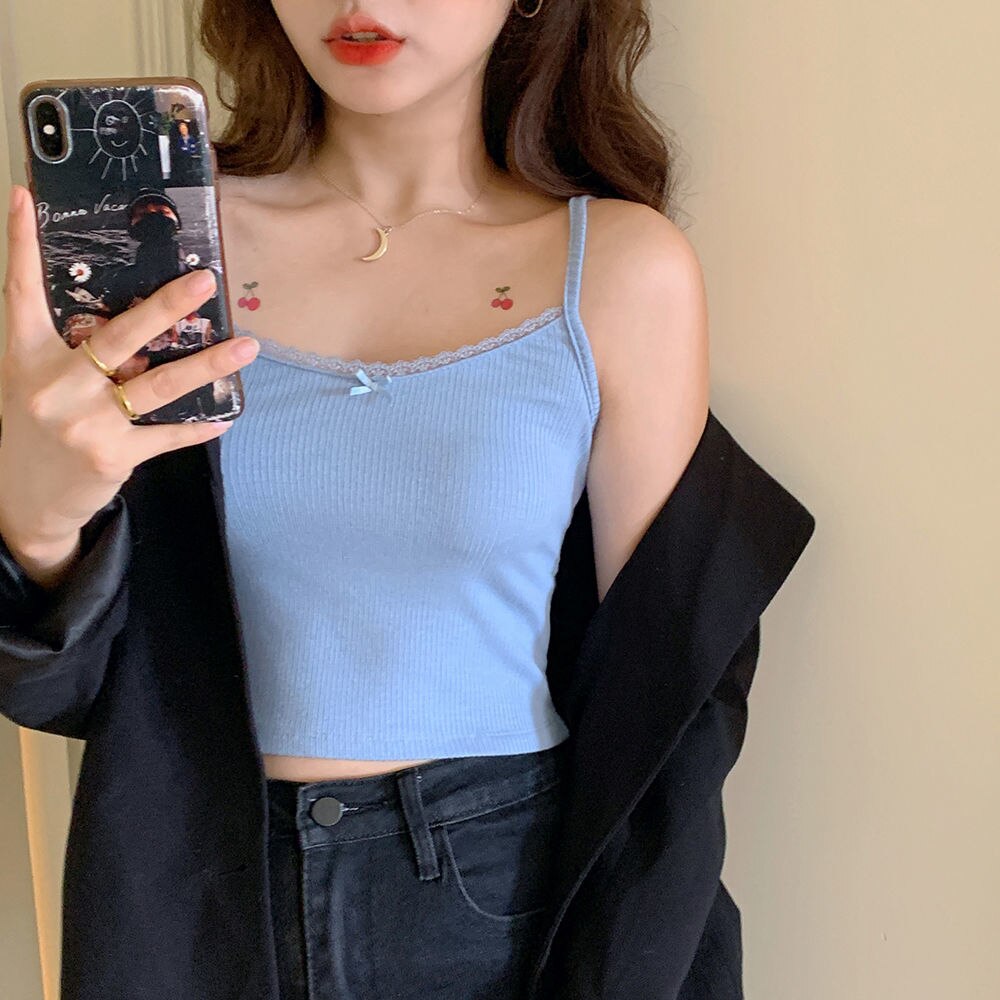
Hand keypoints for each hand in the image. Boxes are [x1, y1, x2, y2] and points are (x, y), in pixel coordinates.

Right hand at [0, 183, 258, 555]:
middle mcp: (53, 385)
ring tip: (247, 347)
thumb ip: (75, 356)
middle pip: (118, 336)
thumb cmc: (38, 430)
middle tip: (205, 281)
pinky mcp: (110, 455)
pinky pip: (166, 435)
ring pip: (157, 385)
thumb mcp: (38, 384)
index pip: (21, 292)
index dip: (23, 244)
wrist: (27, 501)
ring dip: (207, 365)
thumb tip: (143, 335)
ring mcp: (83, 422)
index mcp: (27, 357)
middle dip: (165, 306)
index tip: (28, 200)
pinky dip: (196, 427)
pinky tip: (225, 418)